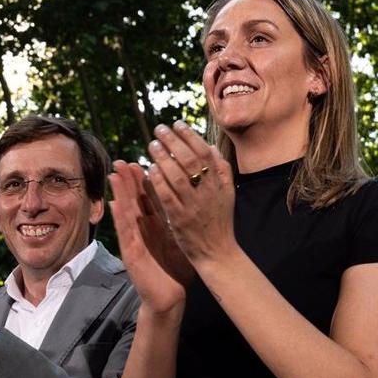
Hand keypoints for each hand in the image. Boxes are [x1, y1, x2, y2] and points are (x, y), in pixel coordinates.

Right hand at [108, 160, 192, 314]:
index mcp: (154, 226)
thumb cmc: (175, 269)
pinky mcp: (131, 255)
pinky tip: (115, 205)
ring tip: (114, 175)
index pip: (148, 199)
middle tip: (122, 161)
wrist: (170, 297)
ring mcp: (134, 242)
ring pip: (126, 213)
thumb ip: (174, 221)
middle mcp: (141, 231)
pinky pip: (126, 233)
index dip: (143, 180)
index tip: (140, 161)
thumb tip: (185, 201)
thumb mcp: (176, 239)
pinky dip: (120, 219)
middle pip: (134, 201)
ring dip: (119, 194)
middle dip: (128, 181)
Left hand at [144, 122, 236, 266]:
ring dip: (163, 158)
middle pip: (190, 160)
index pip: (205, 153)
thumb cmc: (220, 221)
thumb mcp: (228, 193)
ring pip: (177, 176)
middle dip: (173, 141)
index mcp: (219, 183)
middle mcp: (208, 192)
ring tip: (152, 144)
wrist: (218, 253)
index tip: (177, 124)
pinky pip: (168, 196)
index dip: (190, 136)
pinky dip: (159, 181)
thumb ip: (221, 170)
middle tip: (159, 129)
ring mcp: (194, 206)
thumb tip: (211, 147)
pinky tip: (150, 169)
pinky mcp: (180, 220)